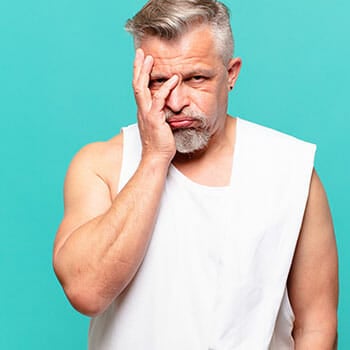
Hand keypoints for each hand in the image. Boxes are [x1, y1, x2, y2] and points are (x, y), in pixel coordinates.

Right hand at [133, 48, 178, 162]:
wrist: (156, 158)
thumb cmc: (160, 145)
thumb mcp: (159, 126)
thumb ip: (160, 114)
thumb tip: (167, 108)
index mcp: (143, 111)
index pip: (139, 89)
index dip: (139, 74)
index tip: (141, 61)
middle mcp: (142, 110)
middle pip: (137, 84)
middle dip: (138, 67)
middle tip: (141, 53)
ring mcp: (147, 114)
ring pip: (142, 89)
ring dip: (145, 72)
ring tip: (150, 58)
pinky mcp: (154, 119)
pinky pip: (159, 100)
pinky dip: (166, 88)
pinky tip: (174, 79)